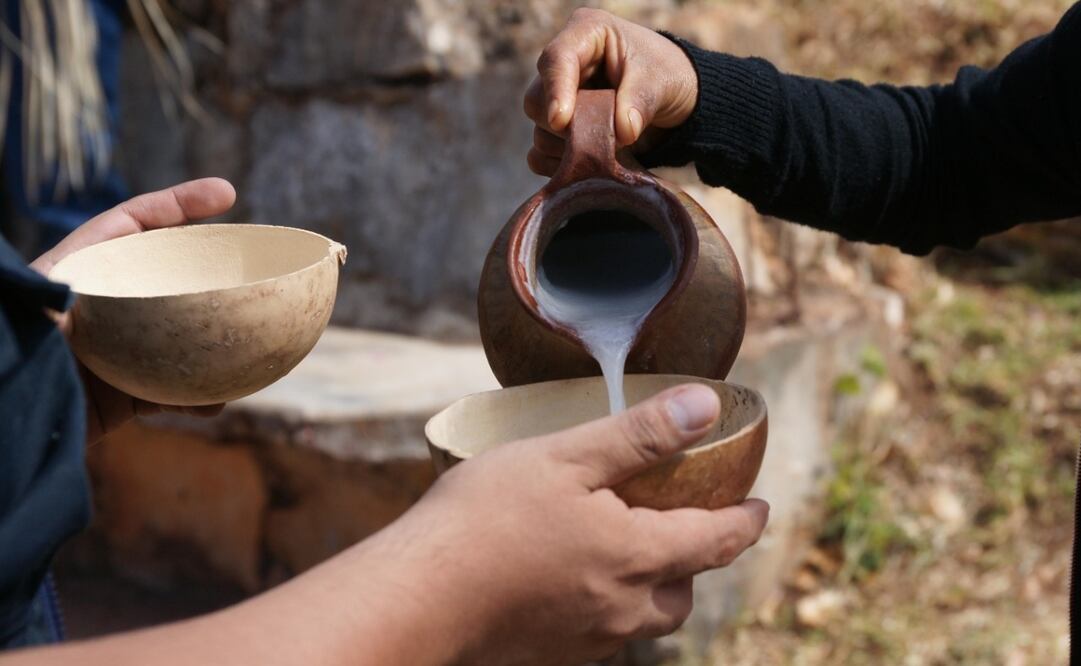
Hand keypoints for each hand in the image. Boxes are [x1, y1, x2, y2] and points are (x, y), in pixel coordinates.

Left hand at [30, 178, 236, 443]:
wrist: (5, 428)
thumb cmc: (15, 351)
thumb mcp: (39, 301)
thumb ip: (77, 280)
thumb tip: (112, 245)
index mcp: (81, 271)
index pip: (132, 222)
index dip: (180, 203)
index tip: (228, 195)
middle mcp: (107, 306)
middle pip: (171, 277)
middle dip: (214, 273)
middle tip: (257, 270)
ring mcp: (120, 351)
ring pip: (185, 335)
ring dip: (219, 339)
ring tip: (253, 338)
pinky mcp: (124, 394)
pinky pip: (175, 391)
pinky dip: (200, 396)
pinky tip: (217, 401)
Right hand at [361, 383, 768, 664]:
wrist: (417, 597)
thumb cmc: (485, 518)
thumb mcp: (565, 457)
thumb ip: (639, 435)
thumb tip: (705, 406)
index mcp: (636, 556)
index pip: (718, 542)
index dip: (746, 521)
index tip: (760, 506)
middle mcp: (623, 608)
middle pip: (684, 592)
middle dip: (697, 560)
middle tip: (688, 525)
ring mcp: (588, 639)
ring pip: (643, 617)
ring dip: (652, 587)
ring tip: (628, 550)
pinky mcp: (553, 655)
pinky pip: (602, 632)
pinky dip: (608, 604)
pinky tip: (573, 577)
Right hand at [524, 8, 698, 175]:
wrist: (673, 101)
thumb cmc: (666, 76)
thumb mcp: (661, 81)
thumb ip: (640, 101)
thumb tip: (624, 132)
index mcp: (586, 35)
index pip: (556, 59)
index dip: (556, 90)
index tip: (561, 120)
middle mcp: (564, 66)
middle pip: (537, 100)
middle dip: (567, 126)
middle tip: (604, 137)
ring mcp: (557, 100)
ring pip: (538, 130)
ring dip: (568, 149)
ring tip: (606, 149)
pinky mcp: (557, 131)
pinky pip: (540, 155)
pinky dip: (560, 166)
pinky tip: (588, 165)